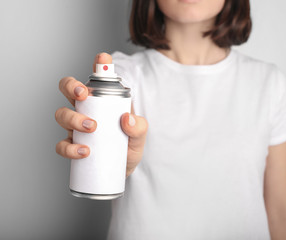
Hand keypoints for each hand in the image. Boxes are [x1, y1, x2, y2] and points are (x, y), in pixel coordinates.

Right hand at [55, 52, 147, 176]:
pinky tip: (84, 151)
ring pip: (62, 114)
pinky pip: (62, 144)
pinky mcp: (73, 146)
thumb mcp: (140, 136)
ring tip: (92, 128)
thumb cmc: (129, 147)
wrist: (124, 170)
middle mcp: (86, 110)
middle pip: (68, 90)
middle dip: (71, 87)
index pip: (98, 80)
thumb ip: (140, 128)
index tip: (102, 58)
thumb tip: (128, 119)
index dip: (98, 65)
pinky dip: (69, 148)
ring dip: (73, 118)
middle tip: (83, 95)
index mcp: (103, 102)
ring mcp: (77, 128)